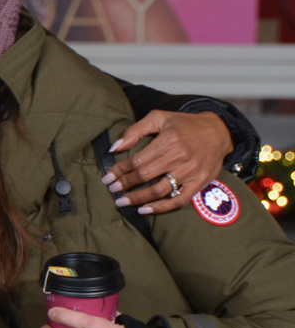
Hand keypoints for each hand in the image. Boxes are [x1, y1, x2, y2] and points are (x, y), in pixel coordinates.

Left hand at [101, 110, 232, 214]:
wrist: (219, 131)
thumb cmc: (185, 124)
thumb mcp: (160, 117)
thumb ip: (136, 130)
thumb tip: (114, 147)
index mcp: (168, 139)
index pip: (138, 159)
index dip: (120, 170)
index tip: (107, 178)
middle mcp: (180, 156)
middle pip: (146, 175)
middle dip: (125, 184)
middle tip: (111, 190)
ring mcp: (191, 171)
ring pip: (160, 190)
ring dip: (138, 198)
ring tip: (122, 202)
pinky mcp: (200, 183)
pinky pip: (178, 200)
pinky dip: (161, 207)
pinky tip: (145, 209)